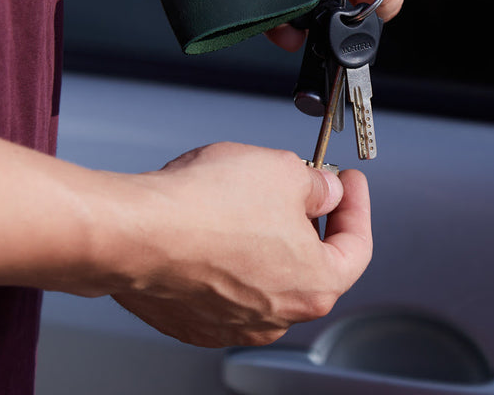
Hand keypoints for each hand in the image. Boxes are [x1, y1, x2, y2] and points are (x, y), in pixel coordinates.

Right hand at [108, 143, 371, 347]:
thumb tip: (323, 190)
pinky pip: (226, 282)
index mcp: (314, 284)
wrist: (137, 232)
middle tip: (302, 184)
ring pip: (265, 271)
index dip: (356, 205)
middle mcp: (277, 316)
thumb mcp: (284, 170)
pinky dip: (229, 254)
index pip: (356, 245)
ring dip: (265, 235)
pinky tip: (216, 223)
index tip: (348, 183)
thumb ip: (317, 184)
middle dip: (309, 218)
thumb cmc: (206, 207)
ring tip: (248, 196)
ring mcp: (234, 322)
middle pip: (311, 262)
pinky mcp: (195, 320)